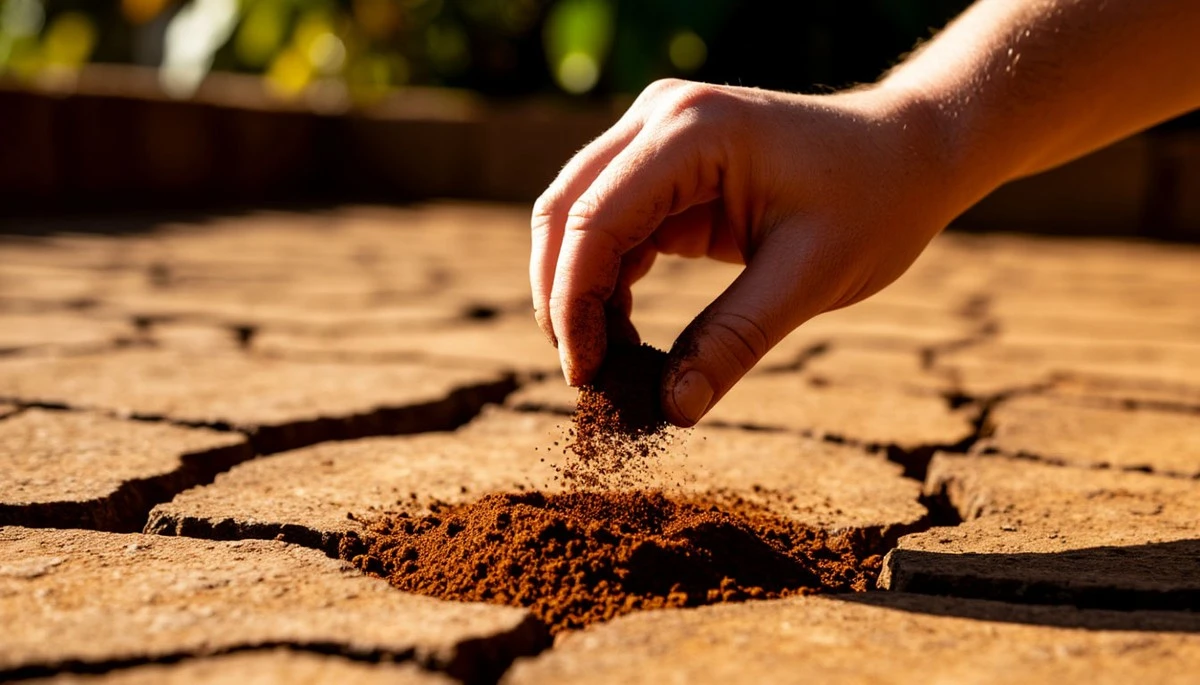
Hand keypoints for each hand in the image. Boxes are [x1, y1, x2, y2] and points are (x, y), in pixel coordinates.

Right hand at [530, 79, 960, 426]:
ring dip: (578, 293)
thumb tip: (671, 410)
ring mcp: (658, 136)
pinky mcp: (665, 165)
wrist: (909, 156)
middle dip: (562, 299)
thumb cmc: (873, 203)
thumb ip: (735, 340)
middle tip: (585, 379)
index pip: (595, 219)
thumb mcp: (809, 277)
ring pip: (577, 220)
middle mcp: (661, 118)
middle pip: (566, 212)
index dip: (573, 302)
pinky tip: (624, 336)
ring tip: (608, 366)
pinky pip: (611, 227)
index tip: (584, 376)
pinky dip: (607, 283)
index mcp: (693, 131)